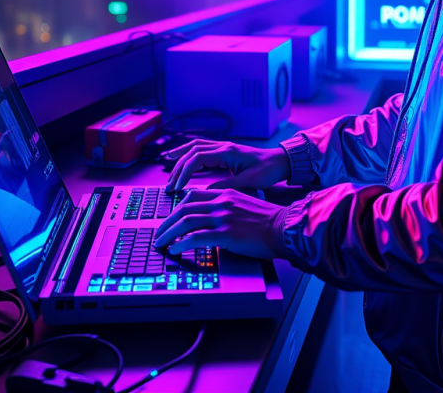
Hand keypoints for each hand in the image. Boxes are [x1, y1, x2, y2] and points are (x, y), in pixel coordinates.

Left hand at [153, 189, 285, 259]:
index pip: (193, 195)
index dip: (177, 207)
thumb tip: (212, 218)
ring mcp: (223, 217)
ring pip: (185, 221)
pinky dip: (182, 244)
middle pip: (184, 208)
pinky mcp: (226, 234)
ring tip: (162, 243)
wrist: (283, 227)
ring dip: (169, 233)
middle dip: (167, 222)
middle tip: (159, 233)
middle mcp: (222, 202)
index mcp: (226, 193)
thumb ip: (228, 206)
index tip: (171, 218)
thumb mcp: (245, 203)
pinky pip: (195, 238)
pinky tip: (176, 250)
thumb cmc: (268, 220)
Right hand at [164, 139, 290, 191]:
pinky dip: (189, 154)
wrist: (281, 162)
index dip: (184, 172)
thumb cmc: (268, 170)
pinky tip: (182, 160)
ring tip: (167, 169)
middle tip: (170, 185)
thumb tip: (205, 191)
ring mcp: (223, 147)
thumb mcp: (249, 181)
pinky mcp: (225, 152)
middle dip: (178, 167)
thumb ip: (227, 186)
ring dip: (180, 157)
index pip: (197, 158)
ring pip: (195, 147)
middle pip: (192, 151)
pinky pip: (202, 149)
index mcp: (228, 151)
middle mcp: (223, 146)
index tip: (177, 187)